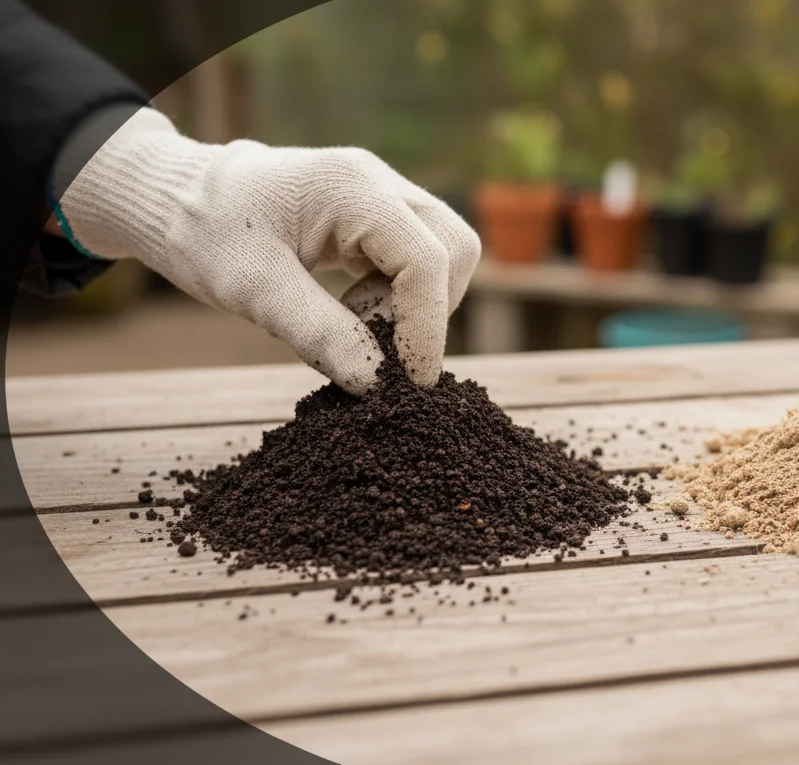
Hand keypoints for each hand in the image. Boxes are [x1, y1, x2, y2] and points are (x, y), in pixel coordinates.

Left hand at [58, 108, 479, 392]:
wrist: (178, 196)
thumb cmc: (204, 232)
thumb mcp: (251, 289)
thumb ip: (317, 332)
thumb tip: (375, 383)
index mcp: (352, 187)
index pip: (425, 259)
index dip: (427, 327)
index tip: (410, 382)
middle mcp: (380, 182)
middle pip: (454, 247)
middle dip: (431, 309)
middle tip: (380, 348)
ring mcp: (383, 194)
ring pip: (444, 252)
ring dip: (417, 303)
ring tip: (358, 325)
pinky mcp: (378, 214)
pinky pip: (417, 256)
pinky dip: (400, 294)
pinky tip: (355, 311)